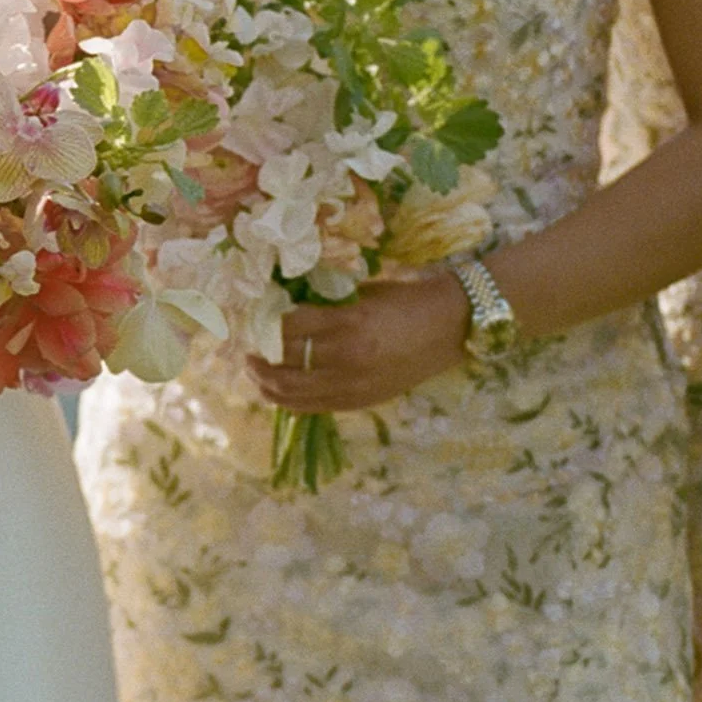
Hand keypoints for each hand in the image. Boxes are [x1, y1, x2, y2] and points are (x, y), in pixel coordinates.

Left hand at [248, 270, 471, 413]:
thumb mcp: (367, 294)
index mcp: (348, 323)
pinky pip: (313, 406)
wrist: (453, 327)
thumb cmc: (410, 300)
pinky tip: (281, 390)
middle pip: (282, 366)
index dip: (265, 326)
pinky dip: (291, 400)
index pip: (287, 329)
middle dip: (258, 360)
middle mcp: (346, 358)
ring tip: (256, 374)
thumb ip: (330, 306)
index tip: (255, 321)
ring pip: (292, 394)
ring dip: (266, 385)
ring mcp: (352, 385)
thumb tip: (292, 312)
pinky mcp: (360, 402)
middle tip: (247, 351)